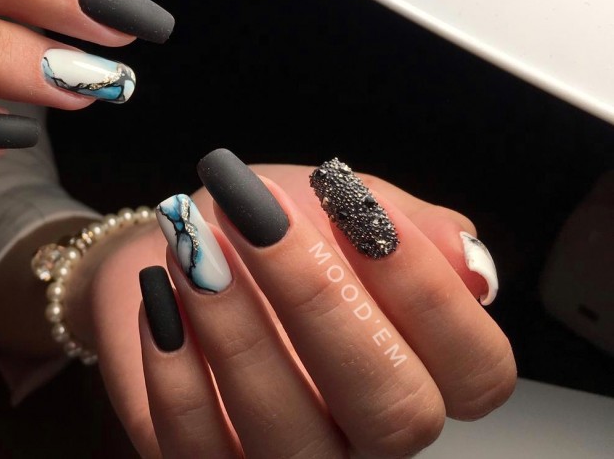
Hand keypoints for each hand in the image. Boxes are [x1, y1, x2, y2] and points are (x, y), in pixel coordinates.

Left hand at [88, 152, 515, 457]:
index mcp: (424, 372)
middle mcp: (369, 435)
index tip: (354, 202)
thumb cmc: (266, 226)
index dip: (426, 289)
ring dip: (237, 331)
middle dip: (321, 300)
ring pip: (291, 438)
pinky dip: (175, 371)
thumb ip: (403, 229)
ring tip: (193, 247)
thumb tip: (469, 263)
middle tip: (257, 216)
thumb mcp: (335, 206)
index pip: (477, 371)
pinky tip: (159, 298)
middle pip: (393, 411)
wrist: (179, 244)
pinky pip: (200, 449)